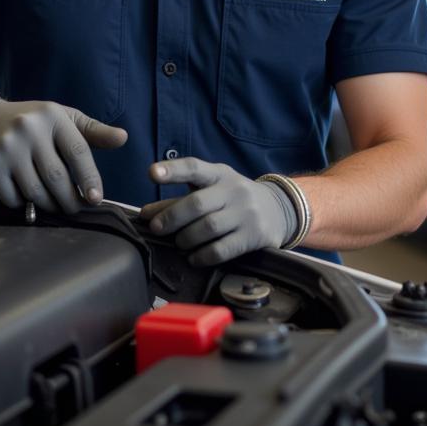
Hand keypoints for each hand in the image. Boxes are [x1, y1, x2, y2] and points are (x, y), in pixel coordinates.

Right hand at [0, 98, 127, 213]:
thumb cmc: (31, 121)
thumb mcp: (63, 118)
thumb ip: (93, 131)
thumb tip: (123, 138)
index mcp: (52, 115)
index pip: (78, 152)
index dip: (90, 179)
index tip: (96, 199)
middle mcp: (28, 129)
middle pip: (57, 177)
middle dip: (70, 200)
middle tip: (74, 207)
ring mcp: (7, 147)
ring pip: (36, 191)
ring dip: (48, 204)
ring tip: (53, 204)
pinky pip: (13, 197)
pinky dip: (23, 203)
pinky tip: (25, 195)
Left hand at [140, 157, 296, 265]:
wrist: (279, 209)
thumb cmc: (233, 198)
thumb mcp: (213, 189)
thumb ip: (181, 198)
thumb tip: (147, 214)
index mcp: (219, 174)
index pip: (194, 167)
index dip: (172, 170)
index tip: (151, 173)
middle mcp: (234, 190)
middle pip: (197, 203)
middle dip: (171, 217)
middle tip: (156, 227)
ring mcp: (246, 213)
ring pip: (208, 228)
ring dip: (186, 239)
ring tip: (178, 243)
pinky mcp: (254, 236)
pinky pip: (222, 249)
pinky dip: (202, 255)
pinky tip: (193, 257)